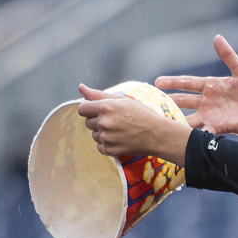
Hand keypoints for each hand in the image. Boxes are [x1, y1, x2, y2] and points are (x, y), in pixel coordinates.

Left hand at [76, 84, 191, 164]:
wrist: (157, 135)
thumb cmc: (142, 114)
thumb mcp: (121, 100)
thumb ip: (97, 94)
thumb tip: (80, 87)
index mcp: (105, 107)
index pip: (82, 109)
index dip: (89, 109)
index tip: (98, 111)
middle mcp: (103, 122)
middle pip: (87, 122)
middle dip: (97, 121)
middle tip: (115, 120)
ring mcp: (106, 138)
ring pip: (94, 135)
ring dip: (102, 133)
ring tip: (119, 130)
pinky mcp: (109, 150)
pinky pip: (99, 147)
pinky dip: (107, 144)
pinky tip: (120, 139)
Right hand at [157, 35, 237, 147]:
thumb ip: (229, 56)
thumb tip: (217, 37)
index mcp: (210, 86)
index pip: (187, 83)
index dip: (172, 82)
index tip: (157, 82)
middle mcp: (206, 102)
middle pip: (182, 101)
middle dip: (168, 102)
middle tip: (152, 103)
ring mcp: (211, 116)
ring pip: (188, 119)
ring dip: (177, 121)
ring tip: (163, 123)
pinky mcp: (218, 128)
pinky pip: (202, 132)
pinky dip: (194, 135)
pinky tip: (184, 137)